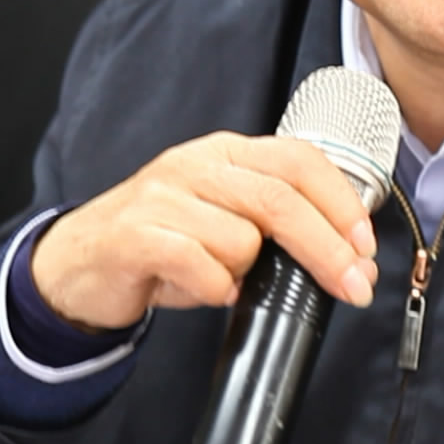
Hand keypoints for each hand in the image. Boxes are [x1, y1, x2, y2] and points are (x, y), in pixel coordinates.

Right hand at [28, 131, 381, 330]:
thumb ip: (275, 221)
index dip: (341, 203)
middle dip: (328, 249)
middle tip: (354, 286)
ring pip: (242, 240)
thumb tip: (347, 256)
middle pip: (281, 200)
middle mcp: (196, 164)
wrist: (77, 265)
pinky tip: (205, 290)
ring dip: (247, 273)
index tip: (366, 246)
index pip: (299, 161)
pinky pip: (202, 267)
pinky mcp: (135, 234)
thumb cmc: (164, 244)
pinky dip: (215, 289)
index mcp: (227, 153)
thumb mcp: (224, 220)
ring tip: (223, 278)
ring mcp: (162, 196)